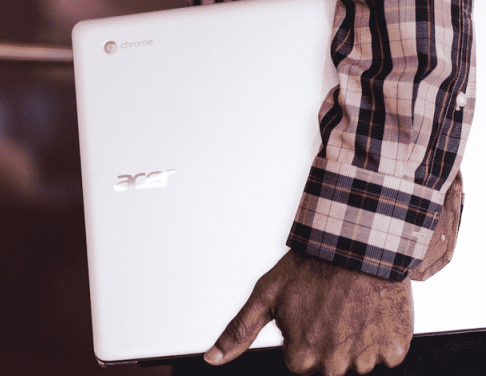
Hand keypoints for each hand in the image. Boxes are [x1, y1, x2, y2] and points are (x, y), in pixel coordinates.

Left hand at [204, 251, 413, 374]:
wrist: (358, 246)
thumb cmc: (311, 267)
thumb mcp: (266, 295)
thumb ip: (238, 331)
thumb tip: (212, 358)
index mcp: (301, 359)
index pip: (299, 361)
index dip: (303, 334)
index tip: (308, 312)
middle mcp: (333, 367)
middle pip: (328, 365)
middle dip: (327, 341)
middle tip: (329, 309)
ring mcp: (366, 361)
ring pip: (357, 361)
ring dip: (354, 340)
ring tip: (349, 307)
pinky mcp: (395, 351)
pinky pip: (386, 355)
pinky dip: (380, 337)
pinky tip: (370, 312)